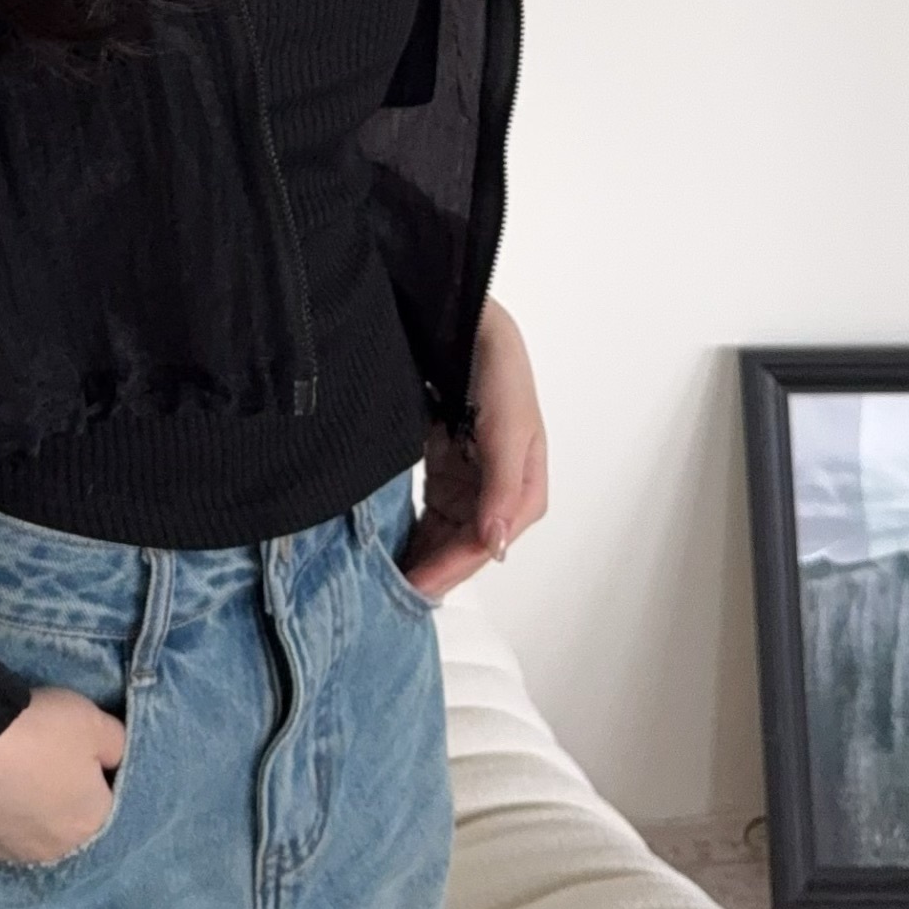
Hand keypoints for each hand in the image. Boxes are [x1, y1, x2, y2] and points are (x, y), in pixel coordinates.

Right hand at [0, 683, 128, 864]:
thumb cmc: (38, 734)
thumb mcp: (93, 721)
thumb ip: (118, 743)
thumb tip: (116, 758)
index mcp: (95, 821)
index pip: (111, 791)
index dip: (97, 763)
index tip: (78, 741)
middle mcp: (61, 848)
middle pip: (72, 811)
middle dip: (65, 787)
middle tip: (46, 751)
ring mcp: (17, 852)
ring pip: (37, 822)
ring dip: (32, 800)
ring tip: (17, 765)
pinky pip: (3, 825)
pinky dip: (3, 806)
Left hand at [400, 293, 548, 603]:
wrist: (456, 310)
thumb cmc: (494, 358)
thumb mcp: (506, 419)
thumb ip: (502, 483)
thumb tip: (497, 544)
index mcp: (523, 482)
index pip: (486, 541)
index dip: (453, 568)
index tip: (418, 586)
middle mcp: (497, 487)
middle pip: (465, 546)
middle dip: (434, 571)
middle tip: (391, 597)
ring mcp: (469, 478)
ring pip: (445, 535)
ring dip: (422, 558)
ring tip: (385, 584)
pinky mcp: (443, 465)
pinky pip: (428, 512)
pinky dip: (412, 533)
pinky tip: (388, 551)